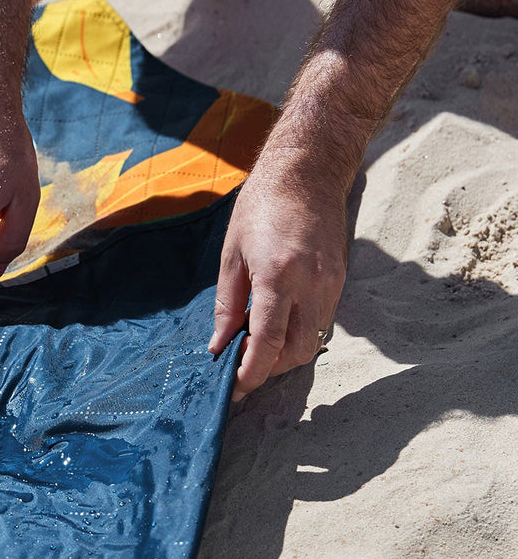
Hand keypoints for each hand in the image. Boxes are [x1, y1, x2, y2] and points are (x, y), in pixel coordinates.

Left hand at [208, 160, 348, 400]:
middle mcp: (311, 285)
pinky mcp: (339, 280)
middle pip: (295, 352)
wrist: (307, 172)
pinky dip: (298, 334)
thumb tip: (219, 345)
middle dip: (268, 368)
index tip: (234, 387)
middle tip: (241, 363)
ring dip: (284, 354)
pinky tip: (276, 323)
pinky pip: (320, 322)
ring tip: (256, 344)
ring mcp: (330, 284)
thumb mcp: (231, 255)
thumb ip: (228, 305)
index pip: (267, 344)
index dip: (250, 373)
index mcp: (278, 277)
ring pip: (312, 341)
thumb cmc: (261, 207)